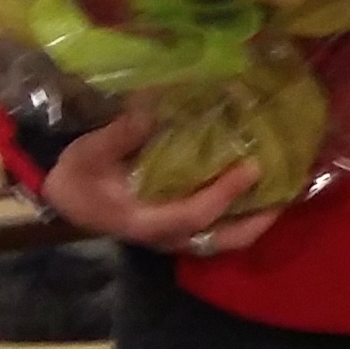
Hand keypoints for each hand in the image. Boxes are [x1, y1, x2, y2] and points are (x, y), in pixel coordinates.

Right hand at [38, 110, 282, 258]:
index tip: (252, 167)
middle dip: (257, 221)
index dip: (225, 193)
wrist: (62, 198)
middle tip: (287, 194)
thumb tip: (154, 107)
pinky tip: (256, 190)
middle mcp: (164, 236)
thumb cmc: (75, 176)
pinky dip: (239, 215)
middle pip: (221, 241)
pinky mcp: (174, 228)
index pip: (194, 214)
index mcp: (143, 220)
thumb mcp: (87, 154)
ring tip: (282, 193)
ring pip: (222, 240)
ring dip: (253, 220)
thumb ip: (121, 135)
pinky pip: (215, 229)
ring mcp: (171, 237)